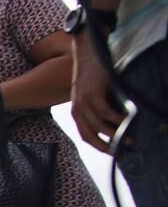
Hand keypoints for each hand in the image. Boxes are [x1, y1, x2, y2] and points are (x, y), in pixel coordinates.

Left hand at [71, 35, 124, 153]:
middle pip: (91, 135)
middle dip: (107, 146)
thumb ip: (98, 110)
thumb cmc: (94, 75)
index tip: (112, 153)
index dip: (98, 146)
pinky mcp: (93, 93)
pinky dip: (116, 118)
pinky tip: (126, 121)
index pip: (86, 136)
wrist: (88, 53)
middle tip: (123, 151)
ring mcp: (83, 102)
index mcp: (77, 112)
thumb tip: (116, 124)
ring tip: (129, 139)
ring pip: (98, 125)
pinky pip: (105, 111)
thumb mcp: (93, 96)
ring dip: (115, 134)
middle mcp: (77, 110)